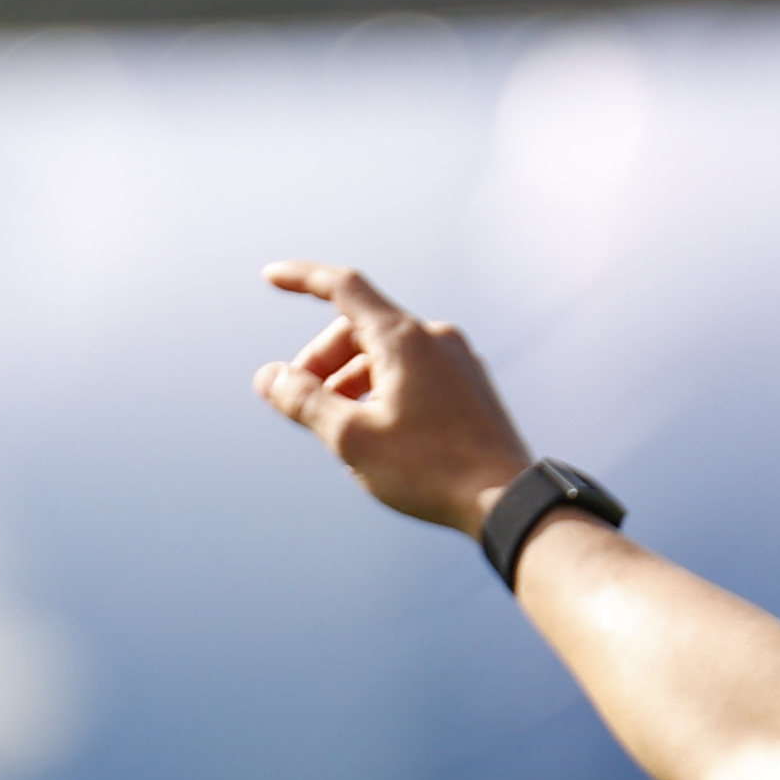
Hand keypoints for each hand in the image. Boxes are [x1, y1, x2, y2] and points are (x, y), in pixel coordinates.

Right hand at [249, 260, 538, 533]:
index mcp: (404, 339)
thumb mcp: (352, 438)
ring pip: (389, 355)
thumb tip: (270, 377)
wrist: (509, 502)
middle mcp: (436, 338)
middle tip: (303, 402)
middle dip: (323, 360)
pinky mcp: (472, 388)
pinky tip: (379, 434)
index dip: (302, 278)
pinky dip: (384, 390)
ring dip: (353, 380)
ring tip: (340, 428)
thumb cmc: (430, 472)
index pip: (343, 287)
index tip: (272, 276)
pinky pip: (416, 374)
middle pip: (361, 329)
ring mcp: (460, 362)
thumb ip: (304, 401)